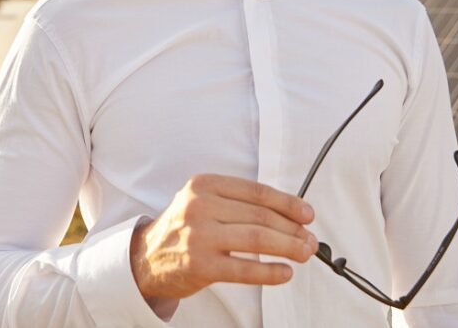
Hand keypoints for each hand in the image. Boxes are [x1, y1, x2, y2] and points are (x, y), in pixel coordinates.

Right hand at [130, 174, 317, 304]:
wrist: (146, 258)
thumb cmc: (185, 229)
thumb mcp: (204, 202)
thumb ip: (239, 203)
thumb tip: (292, 216)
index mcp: (204, 185)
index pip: (256, 192)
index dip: (287, 204)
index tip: (307, 215)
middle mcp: (200, 206)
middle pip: (260, 216)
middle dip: (293, 229)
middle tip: (310, 240)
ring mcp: (199, 235)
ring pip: (257, 238)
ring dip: (288, 247)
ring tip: (304, 254)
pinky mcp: (200, 265)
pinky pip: (244, 268)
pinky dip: (270, 271)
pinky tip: (285, 272)